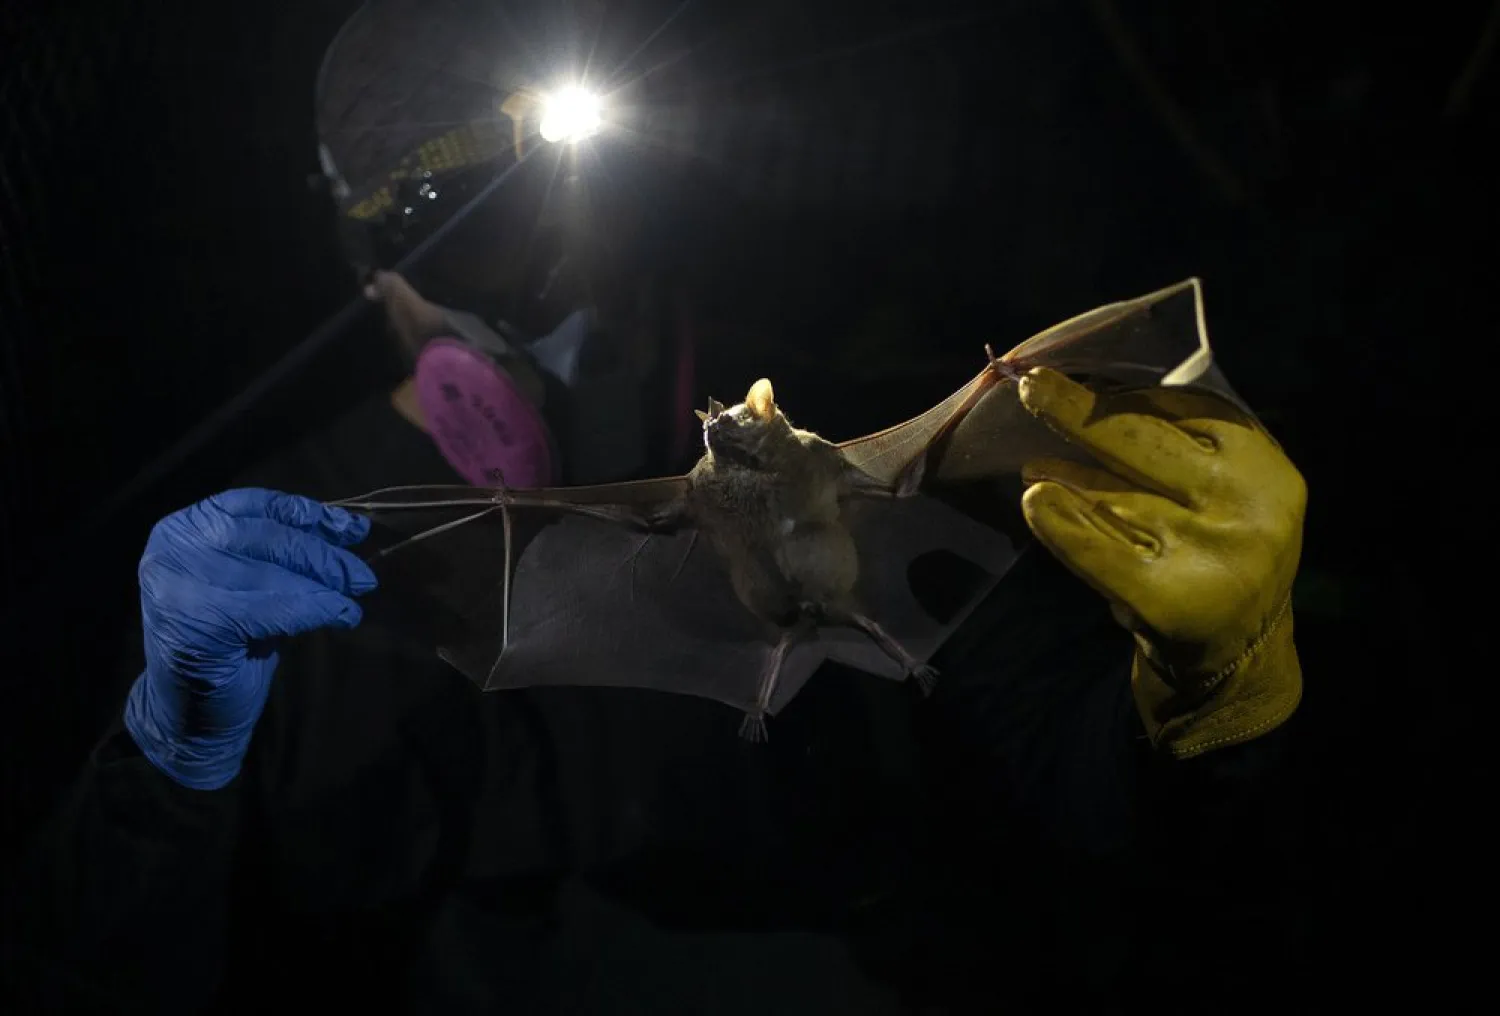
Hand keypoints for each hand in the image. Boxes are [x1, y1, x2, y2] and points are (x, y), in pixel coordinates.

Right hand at [124, 489, 376, 788]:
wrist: (191, 714)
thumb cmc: (228, 643)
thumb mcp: (256, 584)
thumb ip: (286, 553)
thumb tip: (349, 526)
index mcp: (183, 528)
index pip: (255, 506)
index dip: (308, 514)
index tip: (353, 528)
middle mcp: (172, 549)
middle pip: (267, 537)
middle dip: (323, 555)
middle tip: (364, 574)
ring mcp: (177, 584)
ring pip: (272, 573)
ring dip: (324, 585)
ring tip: (356, 595)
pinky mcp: (196, 621)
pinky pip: (272, 606)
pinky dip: (315, 609)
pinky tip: (343, 616)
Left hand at [1016, 368, 1305, 756]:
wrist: (1240, 659)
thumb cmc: (1216, 552)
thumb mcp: (1221, 492)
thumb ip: (1176, 443)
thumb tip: (1088, 388)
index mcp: (1265, 467)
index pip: (1184, 411)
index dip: (1123, 391)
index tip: (1079, 371)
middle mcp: (1248, 507)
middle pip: (1145, 444)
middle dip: (1080, 412)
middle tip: (1029, 386)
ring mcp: (1213, 555)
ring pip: (1117, 497)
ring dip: (1065, 472)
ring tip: (1030, 462)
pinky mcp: (1172, 600)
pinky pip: (1103, 553)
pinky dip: (1064, 526)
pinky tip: (1035, 499)